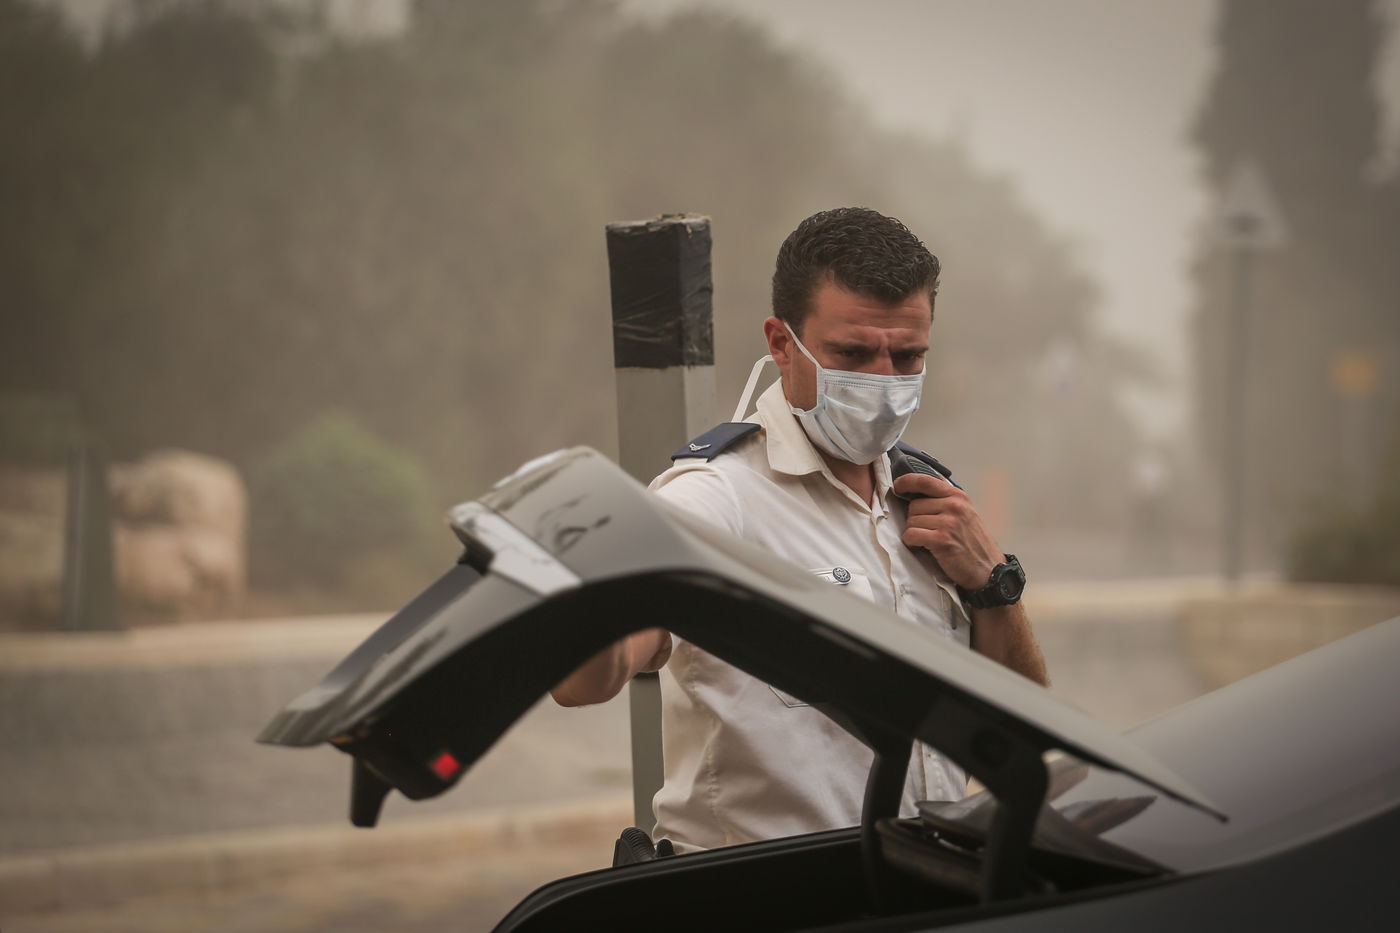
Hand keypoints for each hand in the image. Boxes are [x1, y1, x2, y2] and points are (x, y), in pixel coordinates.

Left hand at [893, 473, 1003, 590]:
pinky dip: (911, 542)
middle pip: (914, 505)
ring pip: (911, 521)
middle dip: (915, 519)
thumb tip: (921, 486)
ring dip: (913, 532)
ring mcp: (948, 522)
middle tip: (926, 530)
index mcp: (958, 496)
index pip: (926, 481)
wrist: (988, 569)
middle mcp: (954, 506)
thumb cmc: (974, 543)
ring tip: (927, 540)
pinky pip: (911, 535)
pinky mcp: (941, 539)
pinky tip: (921, 546)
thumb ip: (946, 498)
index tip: (898, 486)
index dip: (907, 481)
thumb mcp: (965, 512)